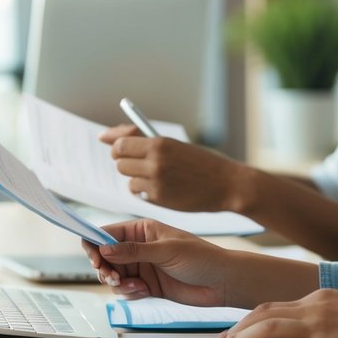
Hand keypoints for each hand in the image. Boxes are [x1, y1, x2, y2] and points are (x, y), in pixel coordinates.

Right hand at [81, 219, 233, 306]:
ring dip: (117, 283)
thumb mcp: (166, 251)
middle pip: (104, 257)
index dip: (94, 244)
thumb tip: (104, 248)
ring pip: (113, 275)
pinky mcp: (147, 285)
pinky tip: (144, 292)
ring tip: (135, 287)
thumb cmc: (201, 258)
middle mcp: (138, 247)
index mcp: (142, 230)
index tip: (95, 260)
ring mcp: (142, 267)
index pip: (107, 233)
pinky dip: (129, 293)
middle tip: (113, 278)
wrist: (222, 283)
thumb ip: (134, 251)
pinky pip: (125, 290)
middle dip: (104, 269)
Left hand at [100, 125, 248, 212]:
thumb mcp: (176, 145)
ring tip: (155, 176)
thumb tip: (110, 137)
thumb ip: (145, 141)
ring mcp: (156, 182)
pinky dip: (145, 191)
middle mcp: (155, 161)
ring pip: (128, 180)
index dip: (116, 147)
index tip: (117, 149)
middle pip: (120, 163)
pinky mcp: (159, 199)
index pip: (120, 144)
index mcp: (159, 143)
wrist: (227, 184)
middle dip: (126, 163)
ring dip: (136, 179)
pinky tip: (161, 188)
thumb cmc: (201, 163)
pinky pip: (138, 194)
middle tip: (139, 163)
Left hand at [214, 289, 337, 337]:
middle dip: (238, 328)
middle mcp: (316, 305)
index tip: (234, 332)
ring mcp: (320, 323)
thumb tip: (305, 336)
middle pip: (265, 312)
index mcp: (321, 297)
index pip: (275, 305)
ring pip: (268, 326)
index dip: (250, 319)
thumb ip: (326, 320)